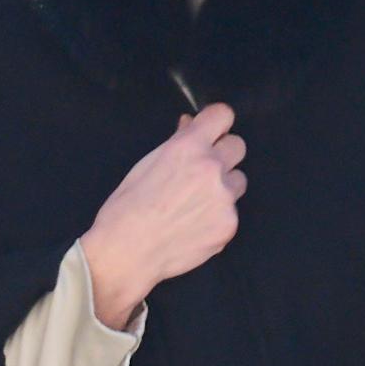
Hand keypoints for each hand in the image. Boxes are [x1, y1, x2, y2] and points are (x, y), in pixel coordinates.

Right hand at [79, 103, 245, 329]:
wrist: (128, 250)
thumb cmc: (126, 205)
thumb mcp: (145, 164)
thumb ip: (175, 143)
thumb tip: (191, 126)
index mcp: (187, 148)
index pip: (223, 115)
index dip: (215, 121)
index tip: (210, 129)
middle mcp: (212, 169)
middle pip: (238, 146)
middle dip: (222, 152)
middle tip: (201, 167)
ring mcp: (225, 199)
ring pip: (238, 180)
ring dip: (223, 185)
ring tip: (195, 201)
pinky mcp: (230, 226)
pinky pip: (230, 211)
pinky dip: (216, 214)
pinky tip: (193, 224)